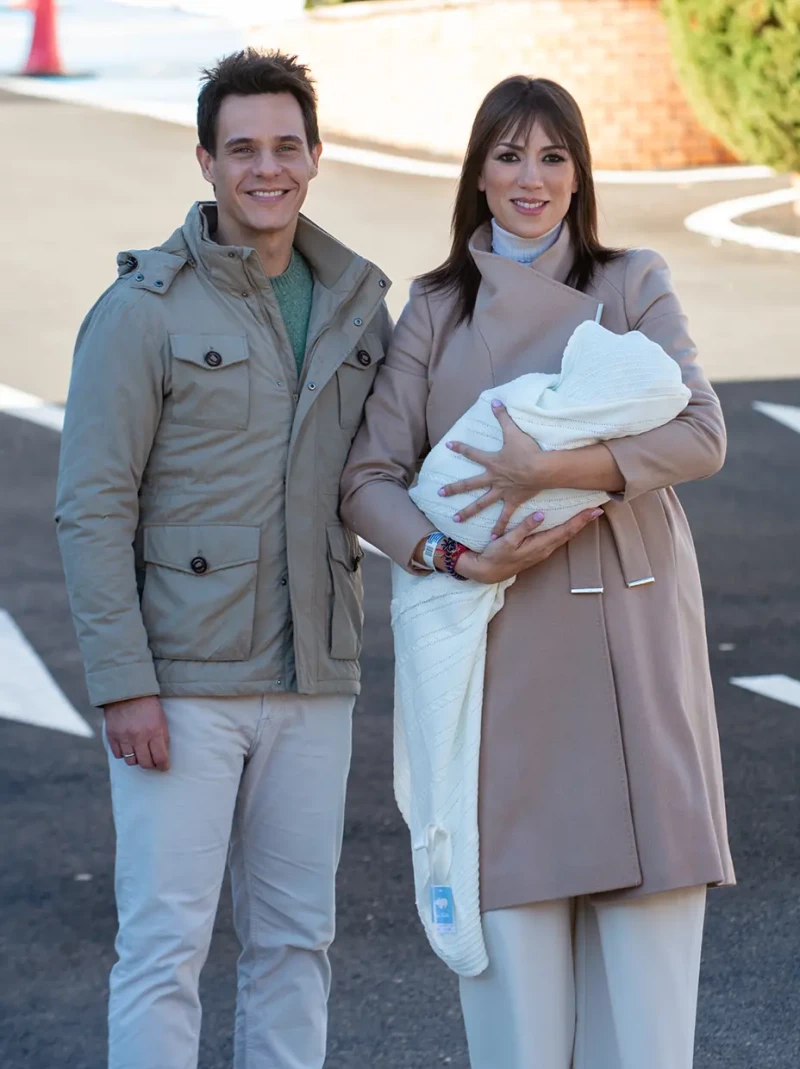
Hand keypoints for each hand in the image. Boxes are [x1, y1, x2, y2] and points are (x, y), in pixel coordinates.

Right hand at [104, 695, 169, 770]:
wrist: (127, 691)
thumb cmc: (148, 705)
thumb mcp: (161, 719)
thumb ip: (162, 737)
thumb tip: (163, 756)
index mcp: (155, 731)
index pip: (160, 758)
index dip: (163, 765)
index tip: (164, 767)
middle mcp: (139, 736)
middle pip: (145, 763)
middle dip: (150, 765)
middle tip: (152, 762)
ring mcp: (124, 737)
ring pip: (131, 761)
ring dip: (136, 759)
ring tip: (139, 753)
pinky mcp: (112, 736)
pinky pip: (118, 755)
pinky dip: (123, 753)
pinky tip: (128, 747)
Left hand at [440, 400, 550, 535]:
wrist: (541, 469)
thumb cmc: (528, 450)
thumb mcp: (514, 431)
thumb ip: (503, 416)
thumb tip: (494, 400)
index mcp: (492, 462)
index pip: (472, 453)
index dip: (460, 448)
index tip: (449, 446)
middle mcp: (493, 478)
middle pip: (469, 484)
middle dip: (454, 488)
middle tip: (440, 493)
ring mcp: (501, 492)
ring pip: (481, 504)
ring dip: (468, 511)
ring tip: (455, 519)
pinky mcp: (512, 501)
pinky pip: (504, 517)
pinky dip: (499, 528)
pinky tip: (492, 539)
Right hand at [457, 507, 602, 583]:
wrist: (488, 572)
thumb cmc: (496, 556)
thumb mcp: (508, 540)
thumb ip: (524, 527)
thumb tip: (540, 514)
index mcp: (540, 545)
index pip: (565, 530)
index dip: (580, 520)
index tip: (593, 510)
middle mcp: (545, 549)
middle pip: (569, 533)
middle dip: (584, 521)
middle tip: (597, 509)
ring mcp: (542, 551)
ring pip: (565, 536)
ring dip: (577, 525)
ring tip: (587, 515)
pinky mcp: (538, 550)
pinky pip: (557, 538)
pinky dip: (567, 529)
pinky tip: (569, 524)